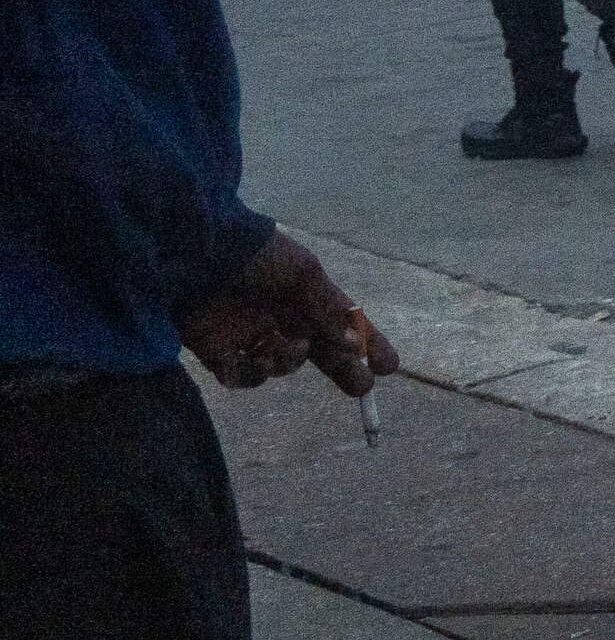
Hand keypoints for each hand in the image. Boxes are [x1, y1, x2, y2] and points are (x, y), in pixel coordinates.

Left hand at [179, 231, 394, 398]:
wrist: (199, 253)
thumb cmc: (258, 256)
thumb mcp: (303, 274)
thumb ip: (328, 312)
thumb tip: (354, 347)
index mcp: (304, 297)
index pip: (343, 326)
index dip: (367, 345)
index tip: (389, 367)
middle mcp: (281, 319)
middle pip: (319, 353)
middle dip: (342, 369)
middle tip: (361, 386)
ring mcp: (249, 337)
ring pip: (281, 367)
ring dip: (290, 363)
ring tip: (291, 347)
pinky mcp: (217, 352)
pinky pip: (241, 376)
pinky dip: (251, 374)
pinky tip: (254, 357)